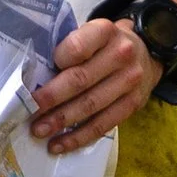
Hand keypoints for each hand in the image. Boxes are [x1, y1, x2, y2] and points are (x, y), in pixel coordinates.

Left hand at [28, 16, 158, 154]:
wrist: (147, 53)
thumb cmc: (105, 45)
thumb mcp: (92, 33)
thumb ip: (70, 48)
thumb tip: (35, 78)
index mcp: (105, 31)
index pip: (78, 47)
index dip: (56, 62)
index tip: (40, 72)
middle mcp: (121, 55)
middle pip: (80, 80)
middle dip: (51, 98)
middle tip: (29, 110)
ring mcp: (130, 81)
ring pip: (90, 105)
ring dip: (62, 121)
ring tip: (39, 130)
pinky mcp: (133, 104)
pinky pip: (103, 124)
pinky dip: (79, 137)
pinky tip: (60, 144)